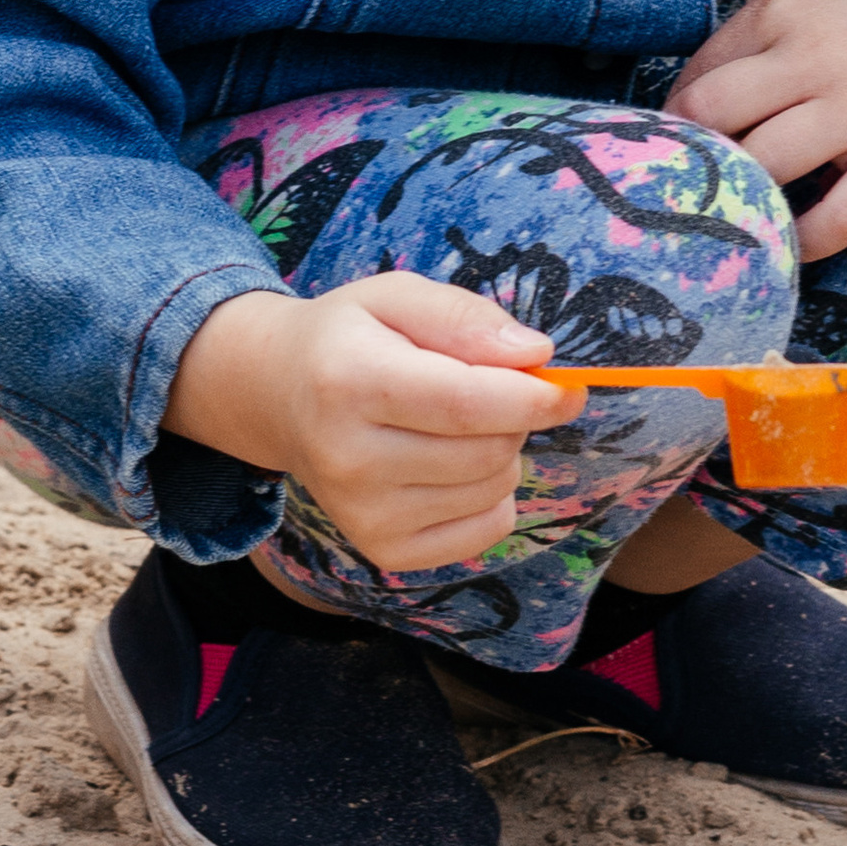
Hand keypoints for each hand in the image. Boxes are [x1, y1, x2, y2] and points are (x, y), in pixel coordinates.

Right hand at [162, 273, 574, 572]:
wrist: (278, 398)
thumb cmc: (349, 338)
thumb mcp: (396, 296)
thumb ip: (464, 317)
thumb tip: (536, 353)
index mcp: (350, 381)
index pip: (465, 404)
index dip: (533, 398)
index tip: (568, 387)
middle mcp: (349, 457)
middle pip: (487, 450)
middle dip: (514, 417)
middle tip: (486, 390)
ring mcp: (363, 514)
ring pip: (493, 490)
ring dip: (501, 453)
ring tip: (456, 426)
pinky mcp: (383, 549)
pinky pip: (485, 530)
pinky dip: (491, 497)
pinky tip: (454, 467)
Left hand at [668, 0, 846, 262]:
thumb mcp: (814, 5)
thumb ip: (753, 48)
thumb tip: (686, 114)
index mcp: (781, 12)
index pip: (693, 81)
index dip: (674, 130)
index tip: (677, 161)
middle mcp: (813, 55)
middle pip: (709, 118)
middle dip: (689, 164)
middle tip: (690, 198)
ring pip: (762, 168)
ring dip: (740, 203)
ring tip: (735, 224)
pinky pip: (837, 219)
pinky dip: (803, 243)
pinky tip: (793, 246)